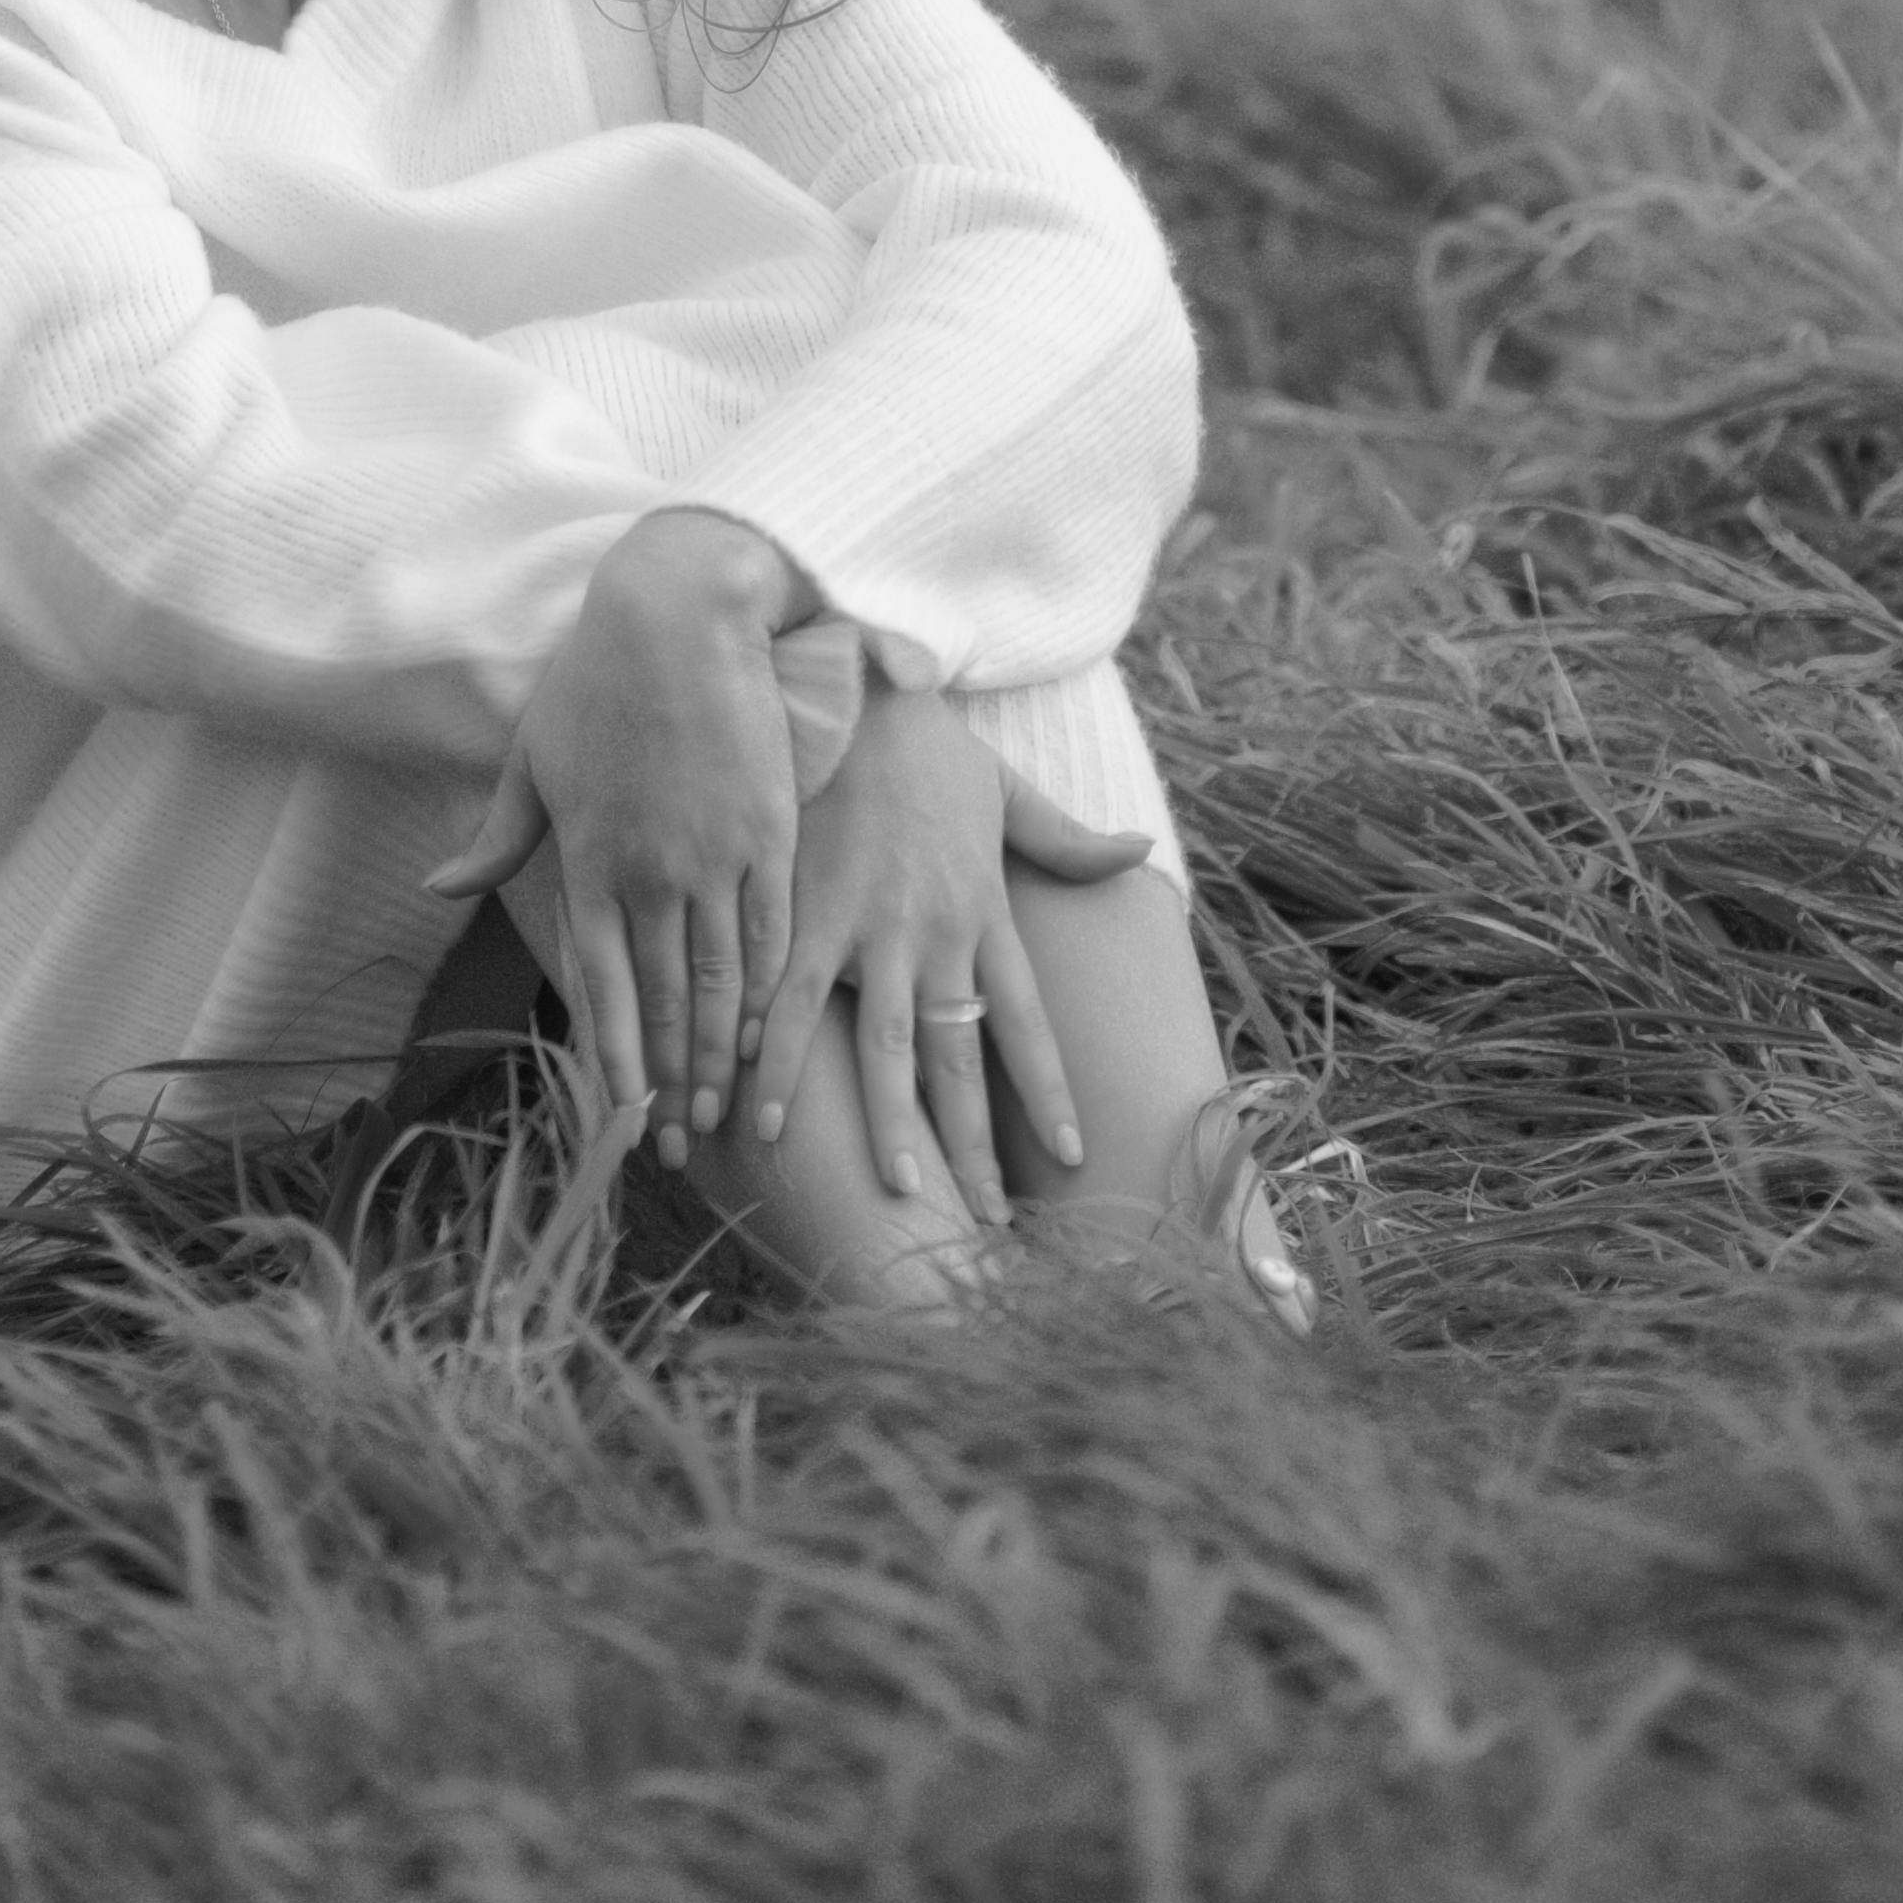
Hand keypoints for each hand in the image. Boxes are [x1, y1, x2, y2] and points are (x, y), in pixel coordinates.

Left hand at [422, 508, 810, 1164]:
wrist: (680, 615)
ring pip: (722, 978)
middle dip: (669, 1078)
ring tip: (723, 1109)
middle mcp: (652, 872)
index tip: (618, 1115)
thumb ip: (497, 837)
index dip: (612, 1056)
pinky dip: (769, 987)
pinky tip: (767, 1030)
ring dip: (719, 1051)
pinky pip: (772, 928)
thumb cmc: (595, 681)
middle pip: (664, 998)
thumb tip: (440, 889)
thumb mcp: (532, 759)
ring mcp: (716, 855)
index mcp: (588, 863)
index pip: (601, 986)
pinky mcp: (770, 831)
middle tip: (677, 1140)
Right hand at [737, 689, 1151, 1225]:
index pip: (1027, 1021)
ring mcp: (870, 923)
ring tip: (896, 1194)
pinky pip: (788, 998)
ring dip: (889, 1123)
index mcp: (984, 912)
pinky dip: (775, 1058)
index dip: (1050, 1091)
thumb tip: (1143, 848)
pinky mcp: (806, 906)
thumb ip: (1067, 838)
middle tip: (985, 1224)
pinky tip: (759, 1115)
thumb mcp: (1006, 790)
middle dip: (974, 1144)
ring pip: (884, 1043)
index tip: (1074, 1156)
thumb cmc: (926, 741)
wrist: (855, 678)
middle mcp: (936, 931)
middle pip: (961, 1056)